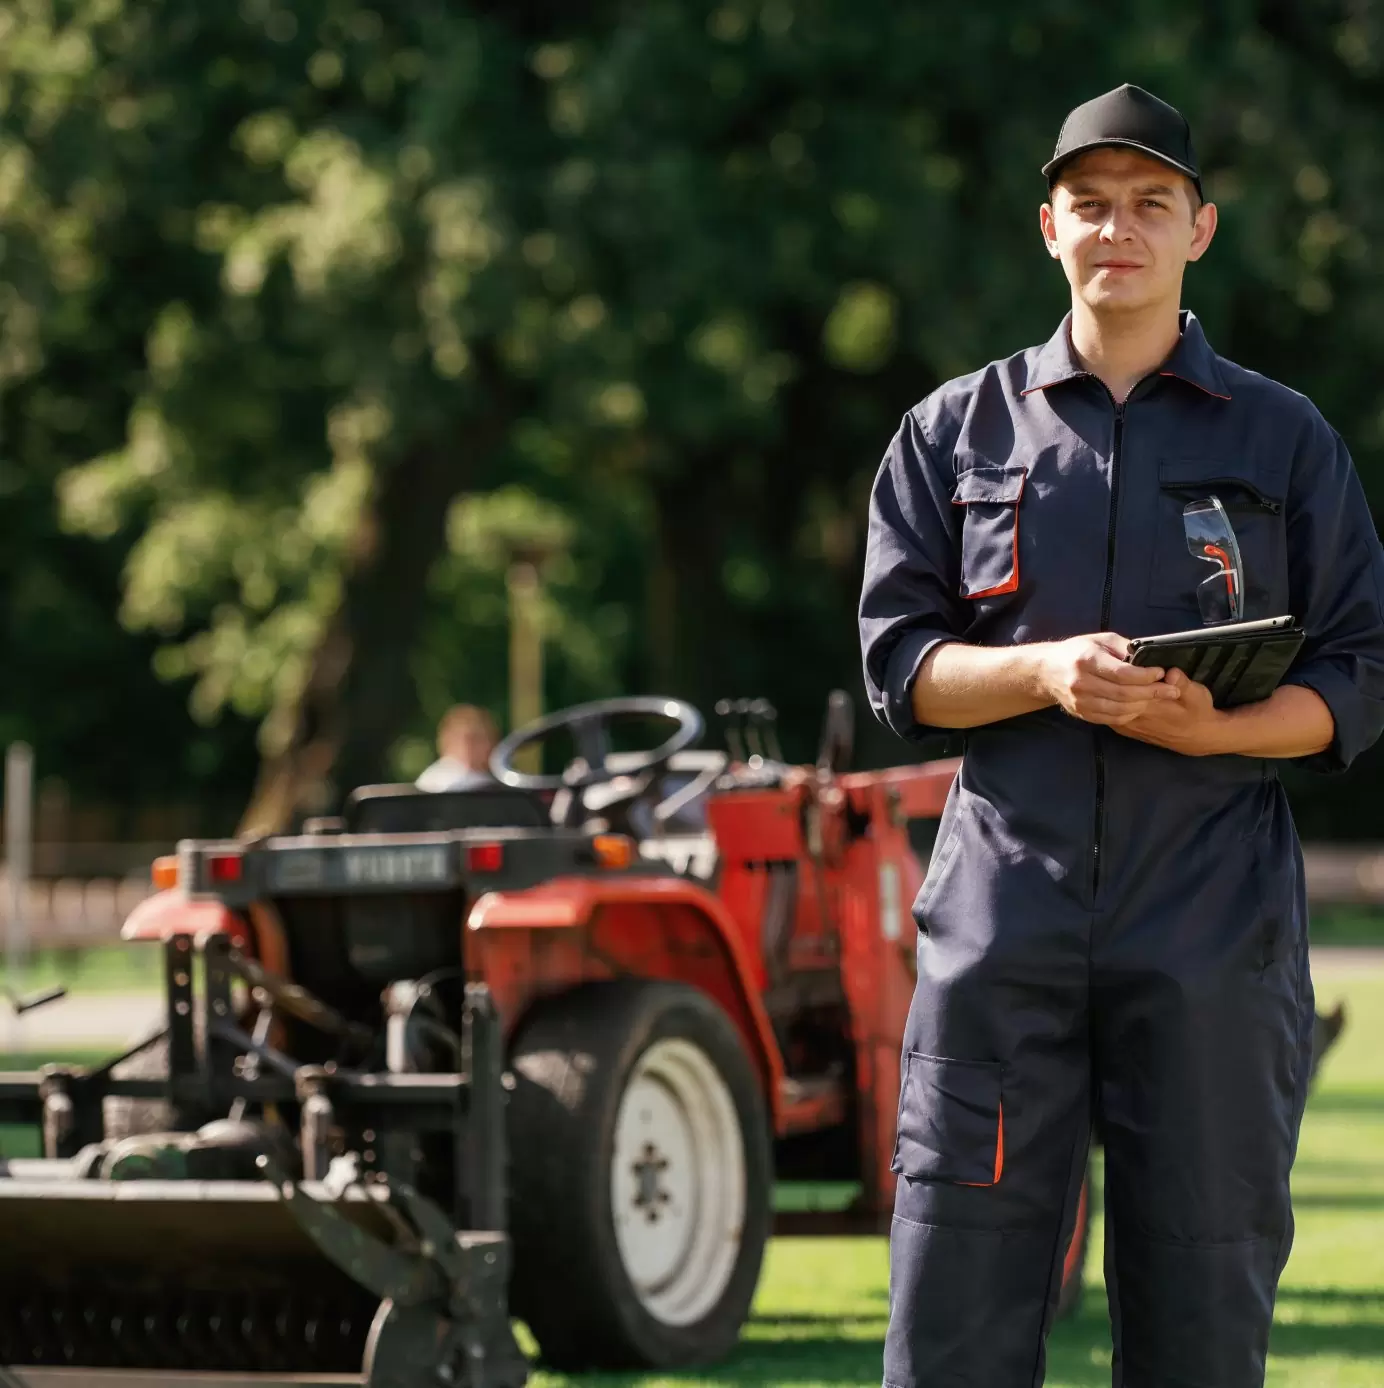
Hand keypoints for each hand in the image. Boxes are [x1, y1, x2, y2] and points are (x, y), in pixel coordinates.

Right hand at [1038, 633, 1182, 726]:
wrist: (1046, 671)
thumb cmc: (1077, 651)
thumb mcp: (1100, 640)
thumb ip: (1124, 647)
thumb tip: (1149, 657)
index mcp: (1087, 660)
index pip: (1123, 674)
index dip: (1147, 675)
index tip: (1161, 672)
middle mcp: (1081, 682)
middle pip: (1124, 694)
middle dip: (1152, 693)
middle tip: (1171, 690)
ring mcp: (1080, 701)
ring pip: (1120, 710)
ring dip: (1143, 705)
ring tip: (1158, 698)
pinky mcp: (1081, 713)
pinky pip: (1111, 719)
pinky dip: (1129, 714)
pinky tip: (1139, 707)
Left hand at [1113, 669, 1226, 754]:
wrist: (1196, 739)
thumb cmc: (1198, 713)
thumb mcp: (1198, 695)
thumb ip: (1183, 683)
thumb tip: (1171, 672)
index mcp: (1151, 706)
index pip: (1130, 684)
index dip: (1131, 669)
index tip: (1138, 657)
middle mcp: (1134, 716)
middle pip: (1115, 692)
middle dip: (1117, 676)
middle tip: (1124, 663)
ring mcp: (1126, 724)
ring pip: (1108, 703)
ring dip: (1110, 687)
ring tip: (1119, 674)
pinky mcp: (1123, 728)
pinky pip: (1107, 711)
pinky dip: (1108, 699)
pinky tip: (1113, 688)